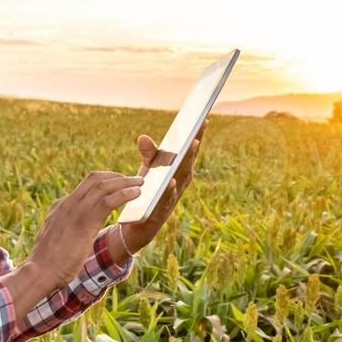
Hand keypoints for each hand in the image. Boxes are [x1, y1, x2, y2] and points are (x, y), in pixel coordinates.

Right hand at [23, 171, 145, 287]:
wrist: (39, 272)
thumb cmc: (49, 263)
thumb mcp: (57, 240)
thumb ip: (66, 232)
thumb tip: (73, 236)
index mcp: (60, 207)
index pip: (84, 187)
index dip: (104, 182)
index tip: (118, 185)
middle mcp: (67, 203)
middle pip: (94, 178)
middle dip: (116, 176)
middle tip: (132, 180)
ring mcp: (75, 210)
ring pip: (103, 185)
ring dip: (125, 182)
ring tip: (140, 183)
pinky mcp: (84, 221)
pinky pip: (108, 200)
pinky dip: (125, 193)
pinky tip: (136, 194)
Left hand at [119, 121, 205, 253]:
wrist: (138, 222)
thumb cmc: (148, 191)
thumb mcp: (147, 169)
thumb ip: (148, 153)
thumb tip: (143, 137)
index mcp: (179, 170)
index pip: (190, 151)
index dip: (197, 136)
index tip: (203, 119)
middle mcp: (181, 181)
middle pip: (189, 160)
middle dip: (195, 143)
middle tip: (199, 128)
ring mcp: (175, 195)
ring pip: (183, 176)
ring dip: (187, 161)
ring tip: (192, 144)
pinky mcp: (163, 208)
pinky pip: (168, 196)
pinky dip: (170, 188)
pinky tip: (171, 179)